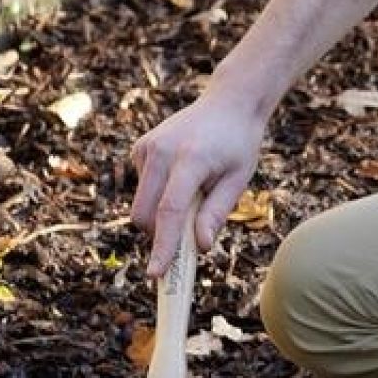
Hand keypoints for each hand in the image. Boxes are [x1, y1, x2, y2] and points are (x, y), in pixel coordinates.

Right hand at [131, 89, 263, 275]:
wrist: (227, 102)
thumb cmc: (238, 144)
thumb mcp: (238, 180)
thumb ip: (216, 213)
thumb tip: (199, 247)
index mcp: (190, 159)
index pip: (170, 211)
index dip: (162, 246)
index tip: (155, 274)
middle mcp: (160, 151)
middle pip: (145, 215)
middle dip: (160, 236)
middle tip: (188, 239)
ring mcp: (146, 148)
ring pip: (141, 207)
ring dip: (161, 216)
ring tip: (194, 195)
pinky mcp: (139, 149)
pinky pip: (143, 191)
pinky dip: (159, 198)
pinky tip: (182, 179)